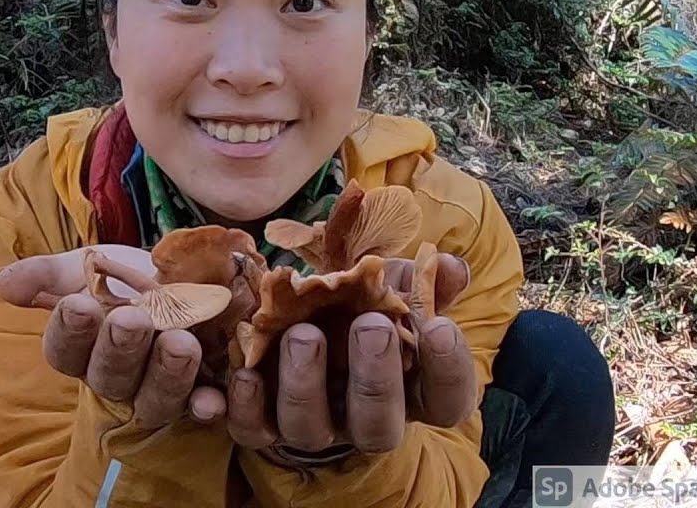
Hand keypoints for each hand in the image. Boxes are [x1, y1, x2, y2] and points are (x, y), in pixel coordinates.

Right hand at [0, 245, 207, 427]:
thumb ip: (46, 275)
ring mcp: (160, 389)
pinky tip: (213, 398)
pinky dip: (208, 407)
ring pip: (156, 399)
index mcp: (82, 348)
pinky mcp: (204, 393)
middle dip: (120, 349)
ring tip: (181, 343)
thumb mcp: (86, 265)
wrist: (189, 276)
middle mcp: (118, 377)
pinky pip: (202, 411)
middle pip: (111, 376)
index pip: (65, 349)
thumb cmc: (127, 277)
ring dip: (167, 375)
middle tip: (132, 320)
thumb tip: (2, 284)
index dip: (69, 331)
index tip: (77, 304)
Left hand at [203, 253, 475, 455]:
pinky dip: (247, 405)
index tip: (440, 326)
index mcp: (409, 393)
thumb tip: (450, 267)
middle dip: (375, 376)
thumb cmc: (356, 316)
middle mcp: (362, 420)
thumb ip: (420, 285)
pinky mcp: (260, 426)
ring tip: (303, 334)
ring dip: (306, 383)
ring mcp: (311, 426)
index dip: (449, 369)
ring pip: (311, 427)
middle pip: (378, 423)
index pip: (446, 399)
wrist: (298, 341)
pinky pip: (252, 429)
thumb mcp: (389, 296)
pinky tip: (246, 373)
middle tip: (371, 325)